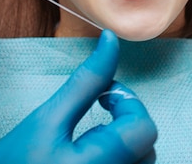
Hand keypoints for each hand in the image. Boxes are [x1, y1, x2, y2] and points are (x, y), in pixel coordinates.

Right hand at [0, 29, 156, 163]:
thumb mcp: (44, 120)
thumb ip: (85, 82)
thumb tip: (111, 39)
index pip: (144, 130)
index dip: (129, 104)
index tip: (104, 99)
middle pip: (148, 149)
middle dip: (127, 124)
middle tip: (95, 118)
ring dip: (124, 145)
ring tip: (88, 144)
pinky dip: (117, 161)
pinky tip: (87, 160)